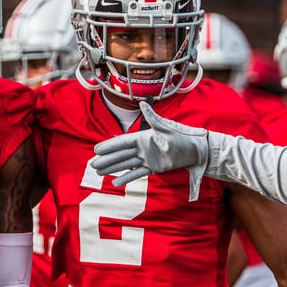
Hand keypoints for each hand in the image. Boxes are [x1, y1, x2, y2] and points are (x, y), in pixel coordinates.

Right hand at [92, 101, 207, 200]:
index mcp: (142, 137)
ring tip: (99, 172)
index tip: (96, 149)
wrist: (194, 150)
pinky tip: (115, 182)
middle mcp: (142, 148)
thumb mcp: (164, 127)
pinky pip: (137, 173)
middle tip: (92, 164)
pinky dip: (126, 177)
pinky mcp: (153, 167)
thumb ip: (152, 117)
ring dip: (112, 168)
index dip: (109, 146)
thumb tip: (142, 103)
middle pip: (121, 154)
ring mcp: (146, 158)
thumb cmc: (180, 136)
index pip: (122, 142)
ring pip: (126, 164)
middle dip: (106, 159)